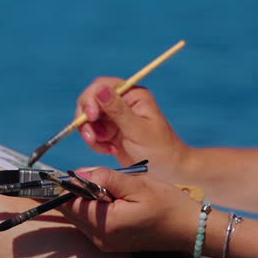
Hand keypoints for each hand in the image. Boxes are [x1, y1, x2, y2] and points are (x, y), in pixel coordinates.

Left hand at [60, 167, 197, 253]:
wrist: (190, 229)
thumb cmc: (168, 204)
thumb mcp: (138, 184)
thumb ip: (105, 178)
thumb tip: (78, 174)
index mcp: (105, 224)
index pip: (68, 204)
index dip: (64, 186)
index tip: (65, 173)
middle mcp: (100, 238)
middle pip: (70, 212)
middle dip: (72, 192)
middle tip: (88, 175)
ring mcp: (105, 243)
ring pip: (79, 217)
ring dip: (83, 200)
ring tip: (103, 185)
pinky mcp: (111, 243)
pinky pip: (91, 223)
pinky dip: (92, 208)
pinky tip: (108, 197)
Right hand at [75, 77, 190, 179]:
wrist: (169, 172)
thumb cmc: (160, 150)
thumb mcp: (137, 130)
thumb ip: (117, 110)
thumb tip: (100, 89)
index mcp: (133, 95)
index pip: (103, 85)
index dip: (92, 99)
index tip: (91, 117)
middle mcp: (123, 102)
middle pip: (91, 101)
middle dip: (87, 120)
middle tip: (93, 138)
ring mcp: (116, 117)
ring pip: (89, 118)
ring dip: (91, 134)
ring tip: (107, 148)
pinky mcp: (110, 132)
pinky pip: (93, 133)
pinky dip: (96, 143)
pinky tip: (111, 150)